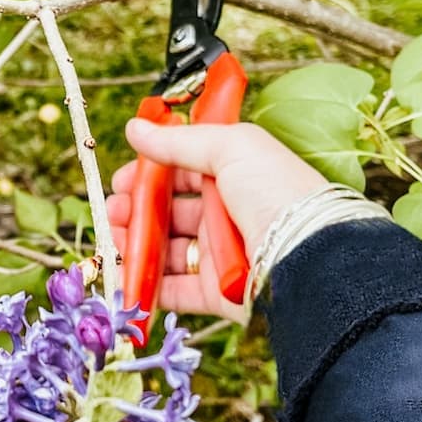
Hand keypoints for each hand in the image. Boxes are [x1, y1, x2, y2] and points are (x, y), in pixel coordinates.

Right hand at [107, 119, 326, 320]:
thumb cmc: (277, 193)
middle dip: (136, 211)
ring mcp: (223, 256)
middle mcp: (230, 216)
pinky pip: (173, 290)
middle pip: (172, 213)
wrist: (309, 257)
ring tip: (112, 239)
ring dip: (135, 244)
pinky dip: (145, 284)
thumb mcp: (231, 147)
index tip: (122, 179)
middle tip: (112, 211)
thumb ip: (179, 140)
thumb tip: (136, 127)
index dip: (151, 175)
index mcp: (238, 177)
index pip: (185, 173)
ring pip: (167, 251)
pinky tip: (123, 272)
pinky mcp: (218, 295)